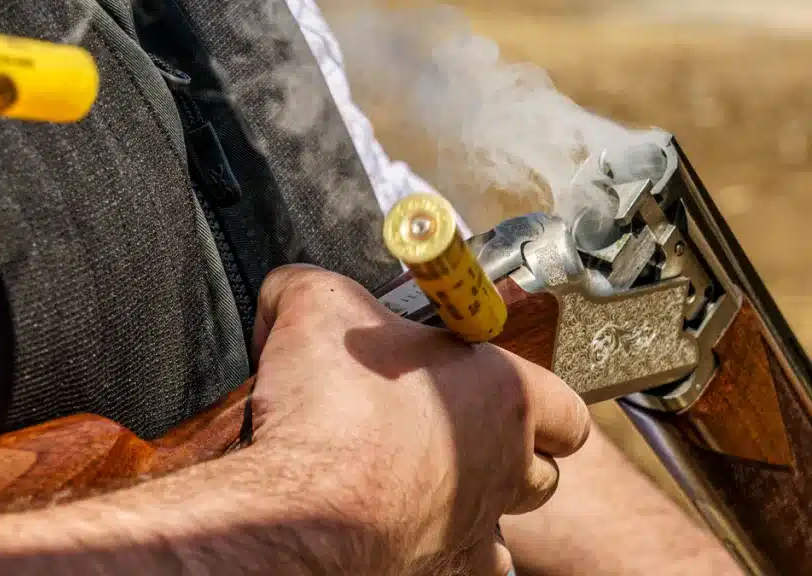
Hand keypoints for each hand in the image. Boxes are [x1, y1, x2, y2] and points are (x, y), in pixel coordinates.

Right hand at [249, 264, 590, 574]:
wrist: (301, 507)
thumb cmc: (331, 408)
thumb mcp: (315, 304)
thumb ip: (312, 286)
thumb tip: (292, 290)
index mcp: (503, 395)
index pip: (566, 407)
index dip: (538, 399)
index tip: (500, 393)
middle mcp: (505, 467)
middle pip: (543, 472)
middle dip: (508, 456)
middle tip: (454, 434)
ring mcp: (475, 527)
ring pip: (504, 524)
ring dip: (477, 504)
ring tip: (426, 484)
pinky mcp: (440, 572)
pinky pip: (457, 566)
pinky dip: (439, 550)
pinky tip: (400, 525)